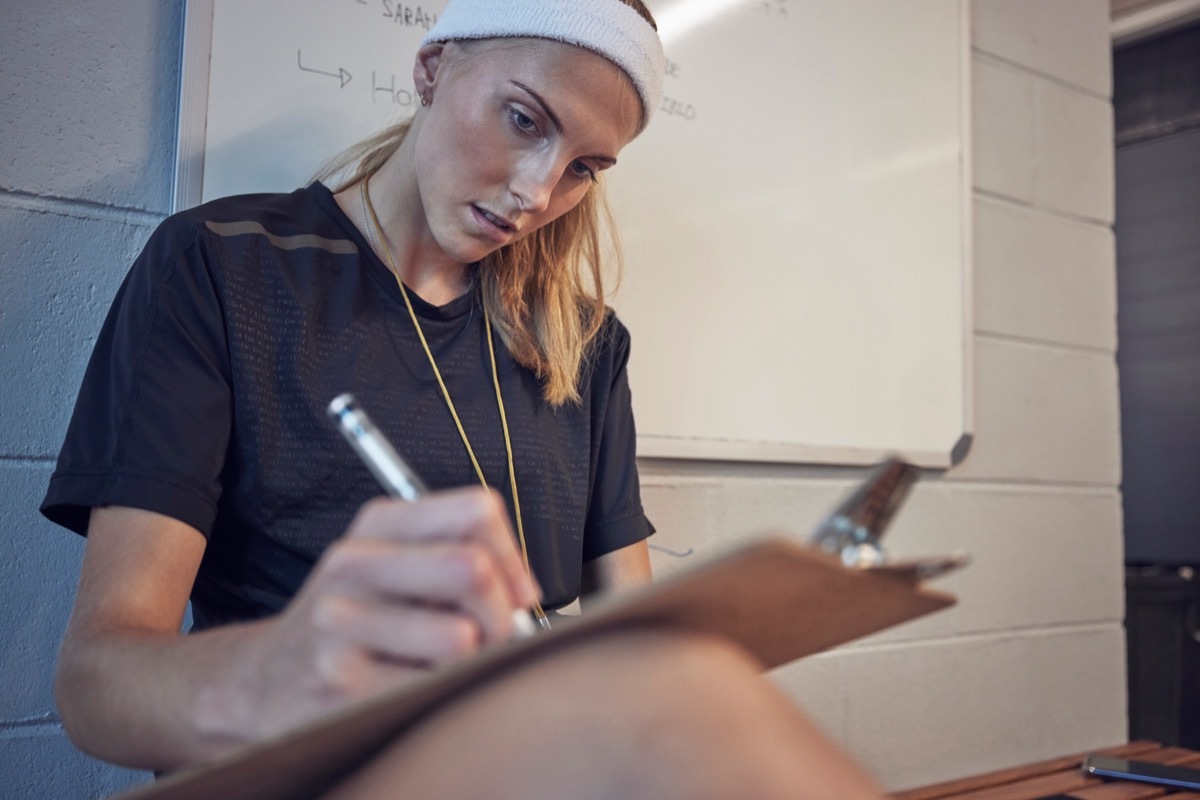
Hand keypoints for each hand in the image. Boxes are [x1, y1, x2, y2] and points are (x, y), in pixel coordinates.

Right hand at [207, 487, 539, 740]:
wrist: (260, 682)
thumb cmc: (350, 623)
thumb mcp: (391, 565)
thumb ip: (457, 557)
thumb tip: (524, 590)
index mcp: (378, 523)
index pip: (476, 511)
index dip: (513, 557)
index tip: (518, 592)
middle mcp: (354, 562)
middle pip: (472, 569)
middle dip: (500, 614)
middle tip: (489, 637)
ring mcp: (340, 621)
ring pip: (460, 638)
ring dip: (468, 663)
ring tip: (441, 665)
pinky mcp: (338, 681)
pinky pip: (431, 687)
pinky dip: (437, 694)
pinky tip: (410, 688)